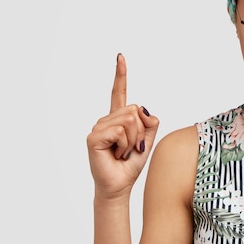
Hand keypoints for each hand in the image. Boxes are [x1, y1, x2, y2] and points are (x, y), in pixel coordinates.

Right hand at [86, 53, 158, 199]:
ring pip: (129, 120)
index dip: (120, 75)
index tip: (120, 57)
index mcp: (118, 119)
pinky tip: (115, 154)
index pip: (119, 92)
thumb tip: (143, 110)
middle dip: (141, 132)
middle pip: (134, 110)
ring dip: (134, 140)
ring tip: (123, 152)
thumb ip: (150, 123)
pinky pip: (120, 131)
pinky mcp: (94, 137)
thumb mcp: (148, 141)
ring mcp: (98, 128)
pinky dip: (125, 145)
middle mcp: (106, 120)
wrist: (119, 186)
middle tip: (131, 148)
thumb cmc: (131, 165)